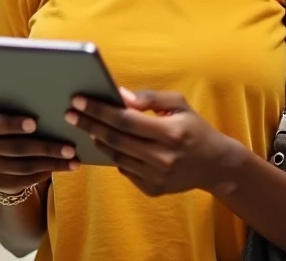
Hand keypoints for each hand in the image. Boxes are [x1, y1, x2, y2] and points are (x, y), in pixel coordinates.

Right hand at [0, 113, 79, 195]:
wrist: (1, 157)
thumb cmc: (15, 129)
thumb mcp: (14, 119)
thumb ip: (26, 114)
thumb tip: (58, 110)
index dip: (15, 124)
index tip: (34, 123)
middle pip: (18, 148)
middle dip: (47, 148)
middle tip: (70, 148)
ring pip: (25, 166)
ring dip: (52, 163)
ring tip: (73, 160)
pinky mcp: (0, 183)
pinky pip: (26, 179)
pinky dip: (46, 172)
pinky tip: (62, 168)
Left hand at [65, 89, 238, 196]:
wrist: (214, 165)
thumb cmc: (193, 127)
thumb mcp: (179, 104)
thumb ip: (149, 98)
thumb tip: (120, 95)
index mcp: (170, 133)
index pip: (125, 120)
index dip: (99, 110)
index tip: (78, 100)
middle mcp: (162, 158)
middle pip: (115, 139)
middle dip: (89, 124)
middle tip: (71, 113)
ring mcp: (156, 177)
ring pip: (116, 156)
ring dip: (97, 140)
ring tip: (86, 126)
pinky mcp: (151, 189)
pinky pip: (124, 169)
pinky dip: (113, 155)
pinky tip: (106, 142)